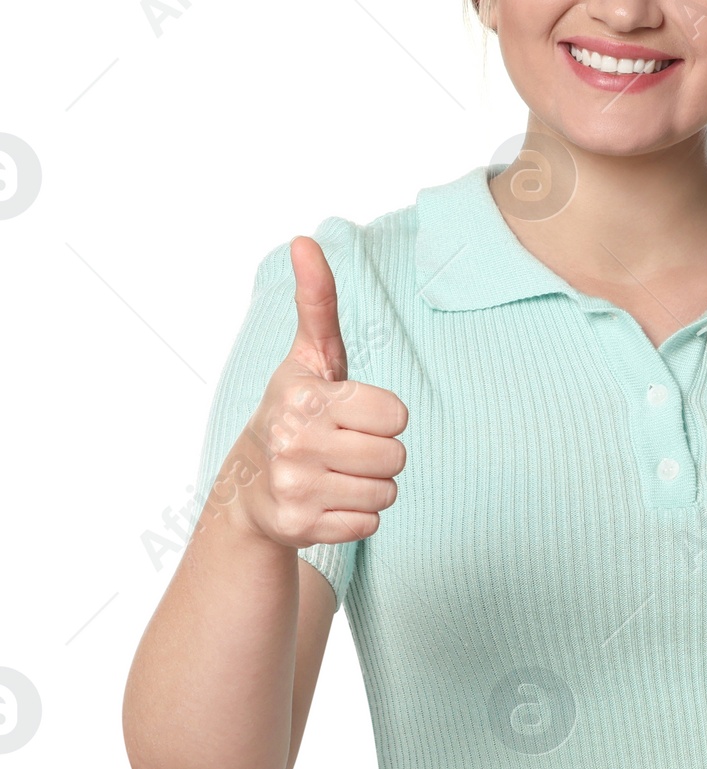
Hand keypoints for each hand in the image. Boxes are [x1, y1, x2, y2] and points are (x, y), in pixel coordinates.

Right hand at [228, 236, 408, 549]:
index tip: (351, 414)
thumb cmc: (295, 411)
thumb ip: (317, 302)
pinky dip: (356, 516)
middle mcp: (293, 442)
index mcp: (304, 397)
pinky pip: (370, 525)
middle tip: (345, 447)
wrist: (248, 486)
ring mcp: (293, 488)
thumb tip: (305, 240)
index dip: (383, 415)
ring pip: (387, 493)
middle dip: (381, 453)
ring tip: (336, 473)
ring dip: (371, 485)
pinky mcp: (299, 527)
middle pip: (396, 456)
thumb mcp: (309, 357)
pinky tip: (327, 501)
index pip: (397, 415)